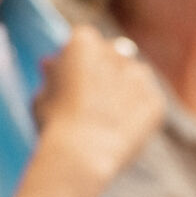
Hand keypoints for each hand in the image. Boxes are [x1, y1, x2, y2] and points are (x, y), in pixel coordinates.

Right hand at [19, 28, 165, 196]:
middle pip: (112, 55)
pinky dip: (138, 115)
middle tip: (92, 104)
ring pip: (134, 76)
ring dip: (125, 90)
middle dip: (105, 73)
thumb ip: (51, 76)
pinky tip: (121, 133)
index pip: (83, 42)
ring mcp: (138, 75)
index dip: (77, 64)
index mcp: (83, 41)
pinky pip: (147, 104)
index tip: (71, 83)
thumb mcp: (41, 96)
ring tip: (107, 121)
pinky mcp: (154, 101)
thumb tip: (51, 64)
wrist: (81, 155)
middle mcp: (114, 51)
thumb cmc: (54, 126)